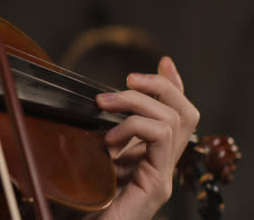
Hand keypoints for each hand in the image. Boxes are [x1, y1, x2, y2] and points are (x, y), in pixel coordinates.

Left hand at [88, 56, 199, 219]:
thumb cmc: (79, 200)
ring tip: (106, 105)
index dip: (171, 86)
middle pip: (183, 113)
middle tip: (127, 79)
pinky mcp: (156, 185)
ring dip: (137, 102)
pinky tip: (109, 138)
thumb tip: (95, 106)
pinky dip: (134, 126)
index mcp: (147, 157)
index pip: (172, 115)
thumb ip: (100, 135)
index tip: (163, 62)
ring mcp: (160, 175)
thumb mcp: (88, 155)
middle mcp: (160, 164)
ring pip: (172, 120)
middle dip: (158, 85)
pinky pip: (161, 138)